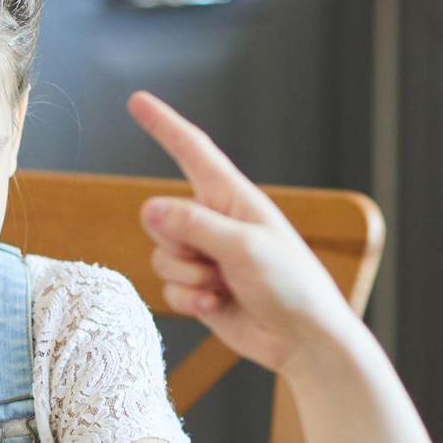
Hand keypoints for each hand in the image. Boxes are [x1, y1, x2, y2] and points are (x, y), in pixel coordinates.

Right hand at [127, 91, 354, 372]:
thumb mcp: (244, 247)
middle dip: (178, 244)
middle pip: (160, 216)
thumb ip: (193, 225)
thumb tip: (149, 208)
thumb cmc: (291, 285)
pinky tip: (218, 306)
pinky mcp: (199, 289)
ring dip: (187, 278)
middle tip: (214, 260)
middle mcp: (215, 222)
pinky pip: (168, 287)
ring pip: (160, 256)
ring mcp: (206, 256)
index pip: (192, 150)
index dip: (163, 124)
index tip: (137, 100)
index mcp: (233, 197)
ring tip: (223, 287)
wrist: (305, 341)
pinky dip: (189, 301)